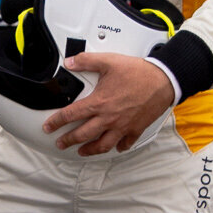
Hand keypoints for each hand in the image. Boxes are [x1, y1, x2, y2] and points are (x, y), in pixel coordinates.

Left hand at [45, 53, 173, 155]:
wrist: (163, 80)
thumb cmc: (139, 73)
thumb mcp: (109, 61)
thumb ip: (86, 61)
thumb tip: (70, 62)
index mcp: (99, 102)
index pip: (71, 115)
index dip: (56, 122)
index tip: (48, 127)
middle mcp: (109, 118)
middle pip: (83, 135)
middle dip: (69, 140)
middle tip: (61, 143)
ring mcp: (122, 126)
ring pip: (102, 144)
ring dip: (90, 150)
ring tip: (82, 151)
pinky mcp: (136, 128)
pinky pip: (125, 143)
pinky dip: (118, 147)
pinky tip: (115, 147)